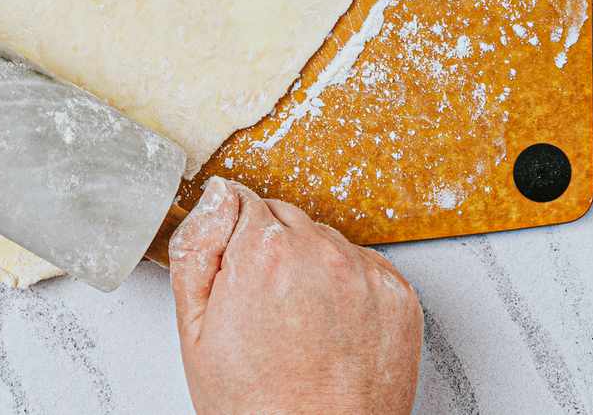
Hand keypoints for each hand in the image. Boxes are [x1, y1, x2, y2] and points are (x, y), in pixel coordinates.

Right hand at [169, 177, 421, 414]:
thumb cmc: (255, 404)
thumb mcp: (193, 328)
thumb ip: (197, 248)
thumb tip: (214, 197)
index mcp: (264, 253)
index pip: (242, 200)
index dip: (233, 239)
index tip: (236, 273)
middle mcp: (321, 254)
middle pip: (286, 217)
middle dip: (271, 248)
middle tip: (263, 305)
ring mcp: (365, 275)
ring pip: (325, 240)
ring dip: (311, 265)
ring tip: (299, 322)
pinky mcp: (399, 297)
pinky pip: (364, 266)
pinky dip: (348, 286)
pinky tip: (331, 326)